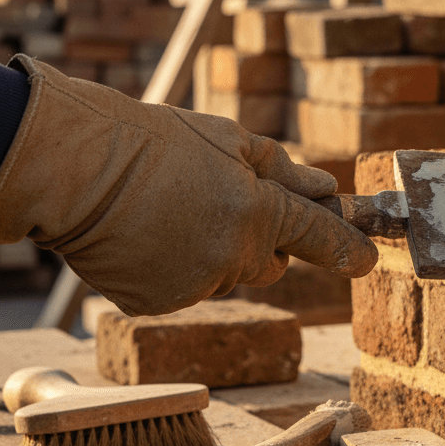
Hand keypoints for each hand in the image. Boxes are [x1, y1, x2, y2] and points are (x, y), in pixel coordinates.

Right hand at [0, 57, 377, 315]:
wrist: (77, 170)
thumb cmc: (157, 143)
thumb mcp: (230, 140)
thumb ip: (285, 170)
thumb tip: (328, 188)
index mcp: (259, 214)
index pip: (318, 238)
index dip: (347, 249)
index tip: (368, 260)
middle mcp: (233, 258)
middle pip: (271, 265)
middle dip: (262, 242)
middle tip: (225, 205)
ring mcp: (194, 286)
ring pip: (225, 276)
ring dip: (214, 254)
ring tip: (173, 212)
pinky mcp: (158, 304)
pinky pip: (186, 290)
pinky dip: (176, 270)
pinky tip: (151, 236)